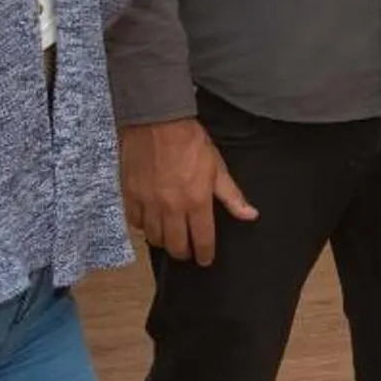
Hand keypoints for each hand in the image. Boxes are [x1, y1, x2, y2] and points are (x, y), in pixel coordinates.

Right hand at [118, 118, 256, 264]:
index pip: (202, 240)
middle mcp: (171, 208)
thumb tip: (250, 215)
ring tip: (170, 236)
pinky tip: (150, 221)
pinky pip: (135, 222)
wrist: (157, 121)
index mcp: (196, 202)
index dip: (205, 254)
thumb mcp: (218, 167)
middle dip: (184, 252)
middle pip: (175, 245)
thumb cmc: (190, 141)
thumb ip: (232, 196)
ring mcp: (148, 203)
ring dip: (163, 241)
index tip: (205, 260)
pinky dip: (143, 226)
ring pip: (153, 238)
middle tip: (188, 251)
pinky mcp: (130, 196)